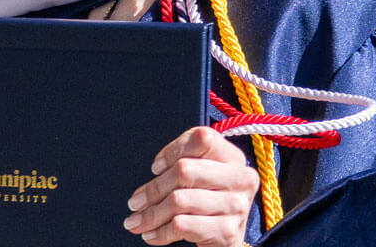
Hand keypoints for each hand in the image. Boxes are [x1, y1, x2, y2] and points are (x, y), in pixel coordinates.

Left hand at [124, 126, 259, 246]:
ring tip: (136, 221)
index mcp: (233, 158)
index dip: (173, 150)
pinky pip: (182, 225)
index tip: (155, 168)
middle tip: (134, 202)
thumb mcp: (203, 176)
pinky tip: (151, 234)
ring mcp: (236, 206)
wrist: (224, 240)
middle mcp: (241, 178)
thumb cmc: (207, 203)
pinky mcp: (227, 232)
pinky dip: (160, 231)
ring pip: (179, 200)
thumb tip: (156, 170)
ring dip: (151, 214)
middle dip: (153, 189)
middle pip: (184, 170)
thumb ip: (186, 162)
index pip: (202, 138)